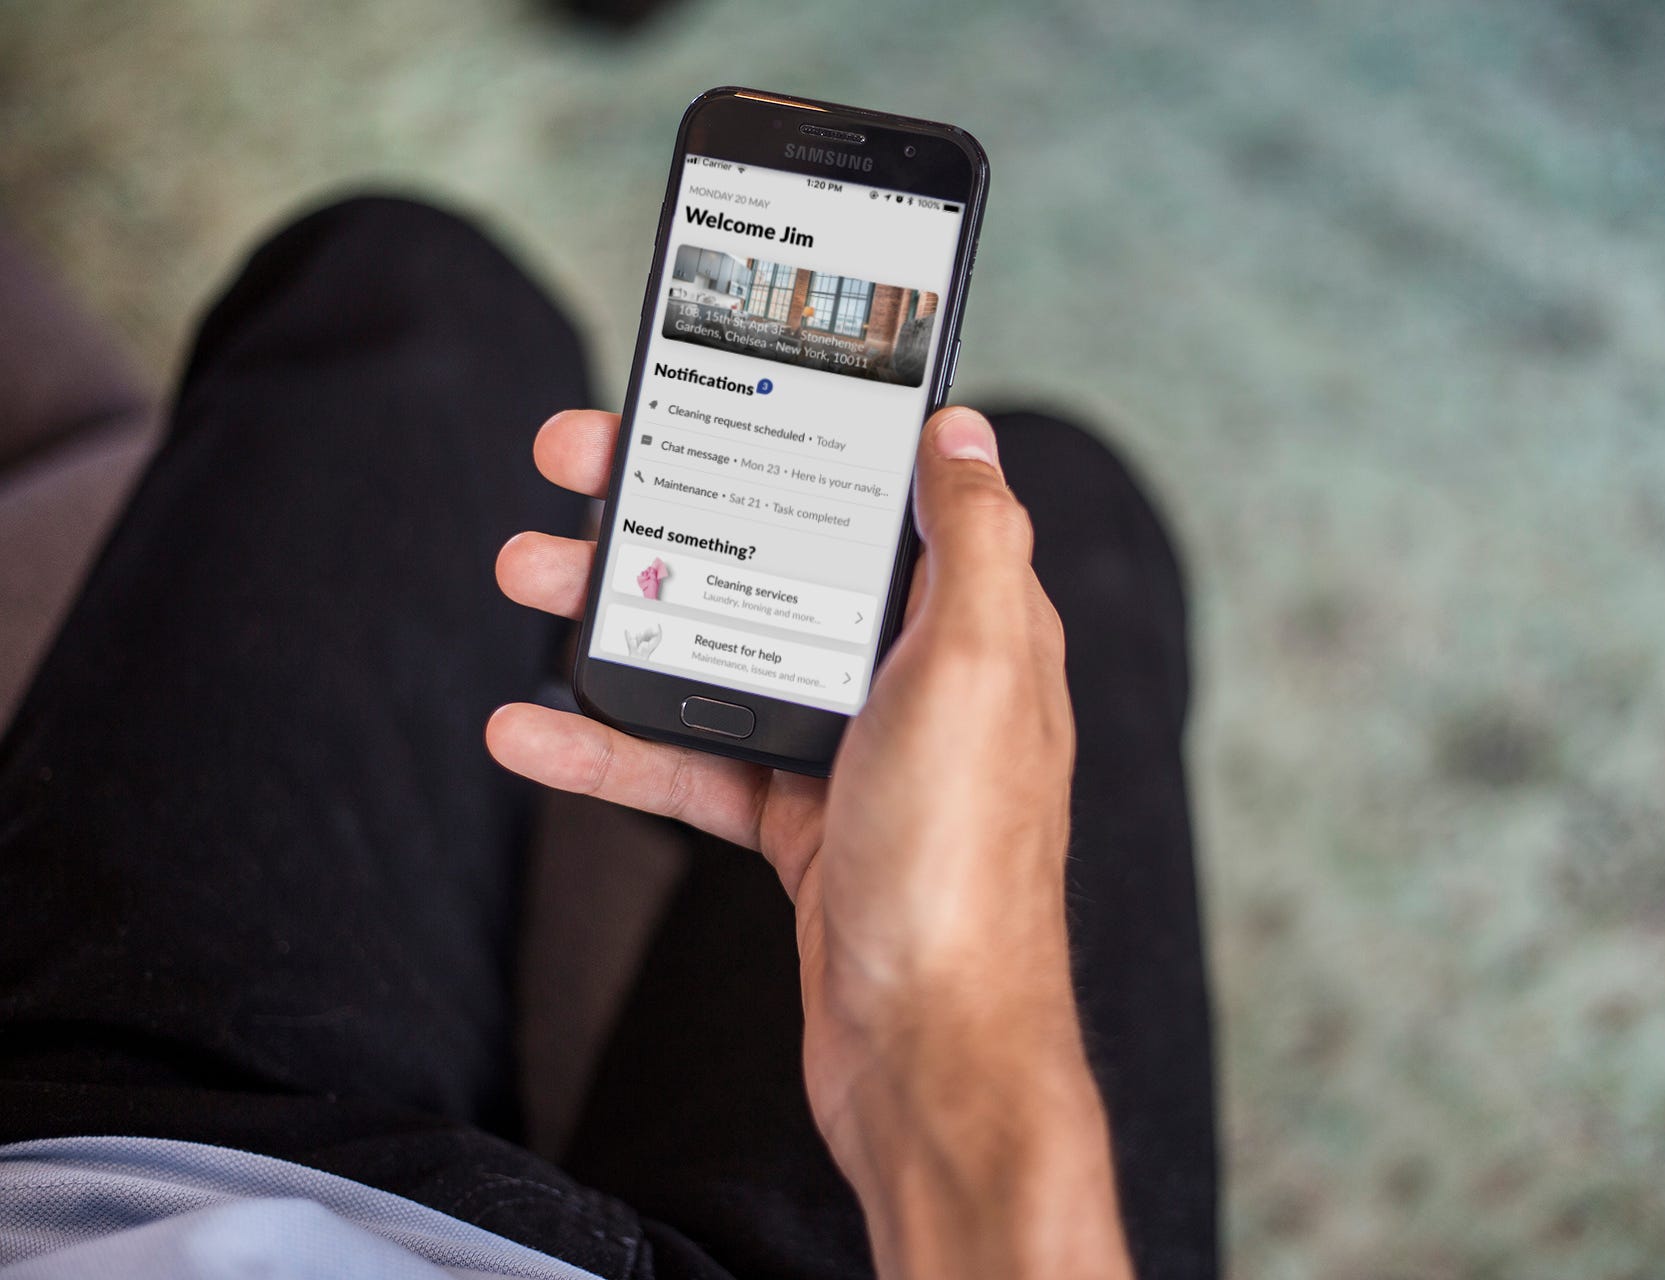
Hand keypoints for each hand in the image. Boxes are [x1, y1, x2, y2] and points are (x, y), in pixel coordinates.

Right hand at [488, 406, 1130, 1278]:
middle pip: (777, 559)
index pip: (871, 493)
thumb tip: (961, 429)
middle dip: (668, 507)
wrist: (926, 1047)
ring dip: (617, 614)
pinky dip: (612, 744)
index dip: (789, 430)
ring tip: (521, 571)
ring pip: (719, 652)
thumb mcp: (978, 667)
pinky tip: (529, 728)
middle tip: (568, 464)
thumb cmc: (961, 858)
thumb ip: (972, 540)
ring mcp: (852, 750)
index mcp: (970, 620)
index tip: (703, 387)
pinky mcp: (798, 823)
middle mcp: (914, 675)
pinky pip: (692, 762)